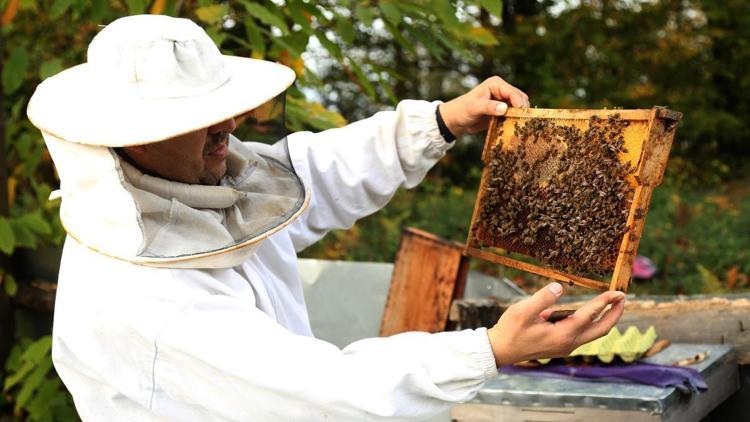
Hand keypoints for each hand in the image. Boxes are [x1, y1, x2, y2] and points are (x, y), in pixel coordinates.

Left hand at [439, 76, 529, 137]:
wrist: (456, 120)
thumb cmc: (462, 110)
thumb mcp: (474, 108)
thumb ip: (489, 107)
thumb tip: (504, 108)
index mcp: (496, 84)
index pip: (513, 92)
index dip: (519, 103)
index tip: (522, 115)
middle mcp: (502, 90)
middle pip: (520, 99)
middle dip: (522, 110)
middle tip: (524, 123)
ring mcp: (503, 100)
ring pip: (519, 107)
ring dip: (520, 115)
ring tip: (521, 126)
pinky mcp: (503, 110)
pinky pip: (514, 115)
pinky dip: (516, 120)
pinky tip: (516, 128)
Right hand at [487, 282, 625, 366]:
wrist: (501, 350)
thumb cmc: (510, 330)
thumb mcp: (522, 310)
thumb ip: (543, 298)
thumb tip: (560, 287)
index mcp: (562, 334)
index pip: (590, 315)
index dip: (605, 302)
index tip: (618, 292)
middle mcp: (569, 343)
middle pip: (601, 329)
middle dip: (615, 314)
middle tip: (623, 298)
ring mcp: (566, 346)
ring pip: (594, 333)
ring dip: (606, 318)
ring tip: (611, 302)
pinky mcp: (562, 346)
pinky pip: (584, 334)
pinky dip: (593, 322)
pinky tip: (589, 312)